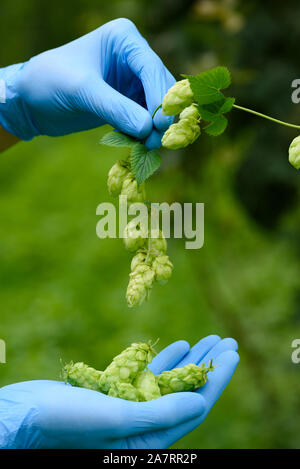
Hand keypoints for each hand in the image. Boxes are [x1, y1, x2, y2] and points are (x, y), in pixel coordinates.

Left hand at [0, 19, 174, 148]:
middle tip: (158, 141)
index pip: (150, 67)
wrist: (32, 101)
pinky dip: (143, 132)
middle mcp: (132, 57)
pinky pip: (144, 118)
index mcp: (123, 39)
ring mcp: (132, 80)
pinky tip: (140, 145)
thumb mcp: (81, 91)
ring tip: (149, 147)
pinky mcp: (127, 102)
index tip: (160, 125)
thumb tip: (147, 129)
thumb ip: (115, 108)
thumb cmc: (50, 82)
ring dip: (154, 127)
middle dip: (160, 114)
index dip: (160, 97)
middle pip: (160, 86)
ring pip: (156, 105)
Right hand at [0, 336, 238, 448]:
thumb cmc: (62, 421)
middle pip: (186, 394)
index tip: (232, 353)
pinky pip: (148, 376)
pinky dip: (163, 361)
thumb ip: (160, 413)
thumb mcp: (114, 416)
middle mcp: (142, 429)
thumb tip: (200, 401)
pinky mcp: (115, 395)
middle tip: (227, 341)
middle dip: (208, 367)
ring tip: (209, 339)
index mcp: (146, 442)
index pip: (193, 408)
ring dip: (189, 360)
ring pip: (169, 383)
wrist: (21, 415)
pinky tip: (178, 346)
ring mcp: (129, 410)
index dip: (216, 379)